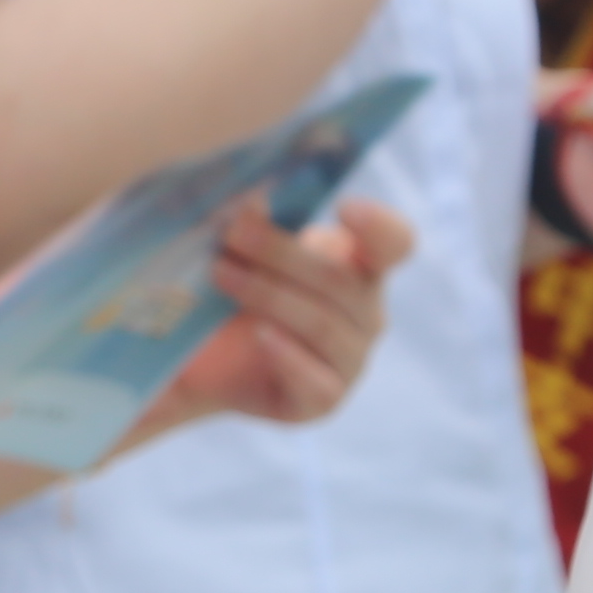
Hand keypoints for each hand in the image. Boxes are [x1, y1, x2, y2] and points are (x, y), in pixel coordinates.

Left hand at [123, 197, 410, 452]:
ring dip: (269, 294)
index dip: (378, 226)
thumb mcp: (239, 250)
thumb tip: (250, 192)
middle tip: (232, 233)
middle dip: (283, 253)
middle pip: (340, 280)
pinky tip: (259, 335)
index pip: (394, 244)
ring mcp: (349, 360)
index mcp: (358, 266)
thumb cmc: (229, 289)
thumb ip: (254, 220)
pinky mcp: (323, 399)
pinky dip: (287, 354)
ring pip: (323, 323)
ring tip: (220, 274)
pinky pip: (316, 378)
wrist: (198, 360)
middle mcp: (365, 314)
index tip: (344, 208)